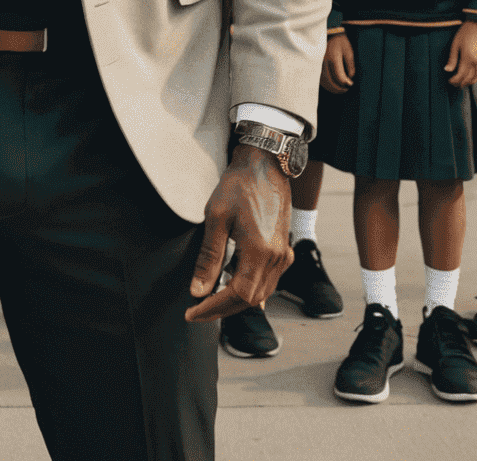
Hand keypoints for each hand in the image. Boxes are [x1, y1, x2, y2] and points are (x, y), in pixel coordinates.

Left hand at [185, 146, 292, 321]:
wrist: (265, 165)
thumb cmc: (239, 185)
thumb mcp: (216, 218)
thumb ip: (209, 258)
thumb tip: (198, 290)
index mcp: (260, 251)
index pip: (237, 295)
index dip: (214, 308)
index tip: (193, 312)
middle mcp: (276, 258)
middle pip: (250, 299)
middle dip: (222, 308)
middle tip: (197, 310)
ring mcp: (283, 255)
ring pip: (261, 292)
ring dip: (235, 300)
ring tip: (210, 299)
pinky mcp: (283, 249)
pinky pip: (268, 280)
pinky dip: (249, 288)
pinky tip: (233, 284)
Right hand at [320, 31, 354, 92]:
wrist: (328, 31)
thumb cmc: (340, 41)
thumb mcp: (349, 51)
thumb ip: (350, 65)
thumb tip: (350, 77)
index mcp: (333, 58)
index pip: (340, 76)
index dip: (346, 83)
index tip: (351, 84)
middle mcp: (324, 62)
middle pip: (331, 81)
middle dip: (339, 88)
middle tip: (346, 89)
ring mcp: (318, 63)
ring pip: (324, 81)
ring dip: (332, 88)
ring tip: (339, 89)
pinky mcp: (316, 64)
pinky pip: (320, 77)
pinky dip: (326, 83)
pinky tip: (331, 85)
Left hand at [444, 21, 476, 87]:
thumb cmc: (466, 32)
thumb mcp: (455, 44)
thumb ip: (452, 59)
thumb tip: (447, 70)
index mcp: (468, 58)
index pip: (461, 75)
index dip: (454, 80)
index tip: (450, 81)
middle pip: (469, 78)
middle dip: (461, 83)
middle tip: (455, 84)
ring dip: (470, 82)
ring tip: (463, 82)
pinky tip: (472, 77)